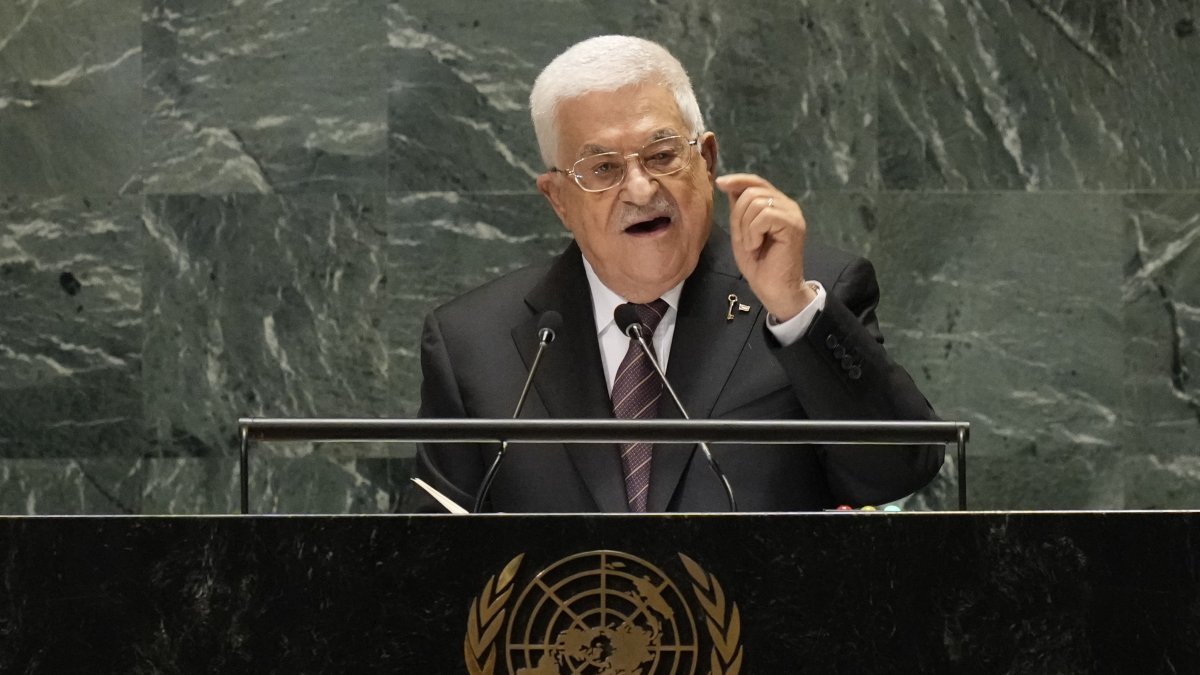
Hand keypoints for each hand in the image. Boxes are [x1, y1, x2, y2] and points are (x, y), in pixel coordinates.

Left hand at [715, 173, 815, 320]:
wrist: (774, 289)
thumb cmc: (759, 265)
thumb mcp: (741, 232)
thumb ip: (739, 210)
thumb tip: (729, 186)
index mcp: (776, 205)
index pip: (756, 182)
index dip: (738, 179)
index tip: (720, 183)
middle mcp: (787, 205)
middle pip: (752, 190)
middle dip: (738, 215)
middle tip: (744, 239)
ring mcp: (792, 214)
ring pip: (756, 202)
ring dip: (745, 227)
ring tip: (752, 245)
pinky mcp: (793, 224)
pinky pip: (764, 216)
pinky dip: (753, 232)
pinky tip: (757, 246)